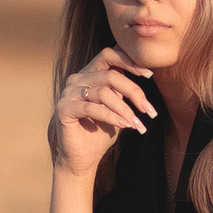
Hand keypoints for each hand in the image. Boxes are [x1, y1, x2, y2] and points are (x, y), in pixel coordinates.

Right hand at [49, 51, 153, 179]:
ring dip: (124, 109)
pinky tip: (124, 125)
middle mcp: (77, 79)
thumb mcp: (118, 106)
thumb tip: (147, 71)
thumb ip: (124, 89)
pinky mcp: (63, 109)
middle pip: (110, 74)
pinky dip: (111, 116)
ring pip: (103, 92)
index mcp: (90, 74)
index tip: (149, 75)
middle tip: (148, 110)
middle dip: (133, 91)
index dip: (130, 61)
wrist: (83, 158)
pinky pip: (91, 108)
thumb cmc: (101, 132)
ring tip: (137, 123)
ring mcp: (68, 92)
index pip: (109, 54)